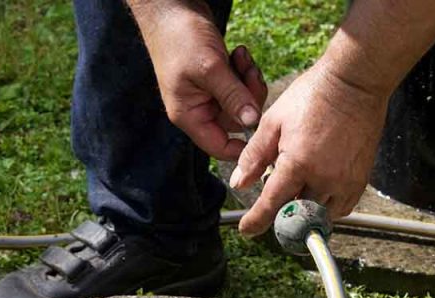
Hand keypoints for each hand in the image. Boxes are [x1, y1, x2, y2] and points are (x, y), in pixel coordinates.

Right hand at [140, 3, 267, 159]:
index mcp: (190, 115)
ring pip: (242, 102)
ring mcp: (209, 94)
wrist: (171, 7)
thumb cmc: (181, 37)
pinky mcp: (218, 80)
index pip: (219, 147)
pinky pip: (240, 86)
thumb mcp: (210, 68)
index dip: (242, 147)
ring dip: (249, 80)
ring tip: (242, 56)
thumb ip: (233, 97)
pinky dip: (245, 71)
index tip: (263, 131)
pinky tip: (239, 53)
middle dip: (249, 98)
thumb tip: (252, 122)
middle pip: (237, 122)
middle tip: (249, 71)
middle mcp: (199, 109)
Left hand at [229, 62, 388, 235]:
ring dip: (305, 210)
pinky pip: (342, 208)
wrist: (354, 83)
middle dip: (282, 210)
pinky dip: (327, 207)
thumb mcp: (273, 121)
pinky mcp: (360, 180)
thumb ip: (254, 155)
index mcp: (298, 163)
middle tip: (276, 197)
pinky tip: (318, 192)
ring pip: (320, 215)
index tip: (247, 229)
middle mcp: (323, 178)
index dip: (256, 221)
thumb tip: (239, 183)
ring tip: (298, 190)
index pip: (271, 204)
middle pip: (296, 213)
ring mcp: (345, 181)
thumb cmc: (312, 96)